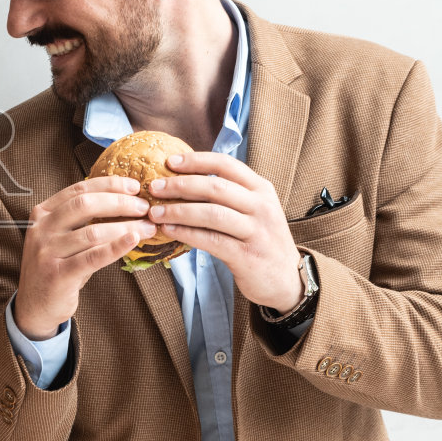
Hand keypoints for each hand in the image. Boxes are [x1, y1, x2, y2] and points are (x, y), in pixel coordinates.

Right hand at [11, 176, 157, 339]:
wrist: (34, 305)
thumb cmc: (56, 267)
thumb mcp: (60, 237)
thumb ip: (80, 220)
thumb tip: (124, 203)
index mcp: (42, 213)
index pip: (78, 190)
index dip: (108, 185)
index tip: (134, 187)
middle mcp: (42, 229)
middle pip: (85, 205)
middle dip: (119, 203)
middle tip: (144, 208)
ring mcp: (47, 252)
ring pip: (93, 232)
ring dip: (125, 227)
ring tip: (147, 228)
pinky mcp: (58, 275)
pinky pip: (93, 258)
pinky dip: (116, 247)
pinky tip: (134, 240)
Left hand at [145, 151, 303, 312]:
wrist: (287, 279)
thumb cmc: (261, 240)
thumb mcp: (255, 210)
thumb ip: (230, 194)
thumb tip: (186, 179)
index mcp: (262, 189)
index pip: (226, 165)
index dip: (196, 161)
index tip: (170, 162)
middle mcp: (261, 206)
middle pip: (215, 187)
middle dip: (180, 185)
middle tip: (154, 187)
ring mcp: (256, 231)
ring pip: (211, 213)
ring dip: (178, 210)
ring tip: (155, 212)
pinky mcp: (247, 256)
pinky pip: (211, 240)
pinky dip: (186, 233)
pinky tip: (169, 230)